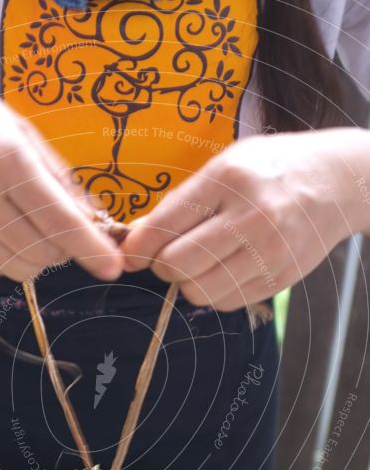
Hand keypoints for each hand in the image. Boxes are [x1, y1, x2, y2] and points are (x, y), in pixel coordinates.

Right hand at [0, 53, 121, 281]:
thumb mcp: (22, 133)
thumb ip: (60, 180)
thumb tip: (96, 221)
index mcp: (7, 160)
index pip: (58, 219)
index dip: (90, 248)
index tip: (112, 269)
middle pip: (43, 251)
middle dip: (64, 248)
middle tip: (61, 226)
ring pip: (18, 266)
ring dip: (38, 256)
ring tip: (30, 225)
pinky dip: (10, 257)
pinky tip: (4, 228)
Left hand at [122, 130, 367, 309]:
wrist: (338, 182)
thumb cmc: (271, 170)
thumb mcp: (225, 166)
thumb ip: (181, 202)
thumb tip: (137, 238)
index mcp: (230, 179)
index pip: (167, 224)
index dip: (139, 247)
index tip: (131, 256)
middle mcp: (252, 216)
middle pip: (179, 264)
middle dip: (163, 266)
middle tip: (168, 257)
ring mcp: (270, 251)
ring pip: (199, 292)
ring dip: (187, 284)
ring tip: (197, 264)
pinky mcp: (281, 279)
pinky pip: (226, 302)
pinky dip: (213, 293)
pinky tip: (221, 271)